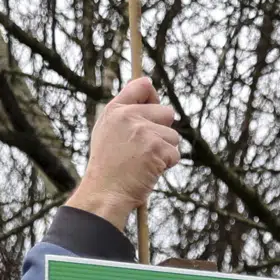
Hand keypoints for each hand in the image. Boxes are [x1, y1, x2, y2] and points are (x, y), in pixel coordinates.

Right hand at [66, 77, 180, 225]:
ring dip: (165, 151)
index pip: (142, 85)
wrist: (104, 193)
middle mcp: (128, 116)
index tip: (154, 106)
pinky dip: (166, 165)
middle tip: (146, 149)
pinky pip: (175, 153)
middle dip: (163, 132)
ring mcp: (142, 131)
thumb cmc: (107, 168)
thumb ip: (125, 117)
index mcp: (114, 110)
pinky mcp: (156, 147)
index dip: (153, 96)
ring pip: (173, 136)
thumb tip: (152, 103)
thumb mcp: (107, 134)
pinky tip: (149, 171)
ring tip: (144, 163)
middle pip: (166, 112)